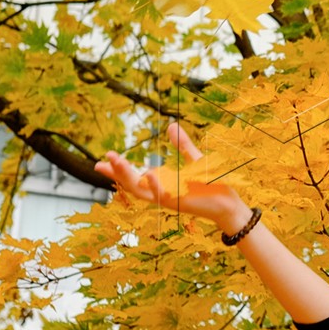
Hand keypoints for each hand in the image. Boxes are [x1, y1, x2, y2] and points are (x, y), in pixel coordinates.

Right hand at [94, 122, 250, 230]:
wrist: (229, 204)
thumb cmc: (212, 184)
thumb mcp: (194, 160)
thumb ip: (182, 145)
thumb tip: (171, 125)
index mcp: (162, 184)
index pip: (134, 177)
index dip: (117, 171)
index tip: (100, 162)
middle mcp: (162, 193)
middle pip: (131, 185)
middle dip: (116, 173)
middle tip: (99, 163)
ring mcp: (169, 199)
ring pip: (142, 191)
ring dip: (127, 177)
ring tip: (114, 162)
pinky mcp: (181, 203)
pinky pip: (164, 196)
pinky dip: (155, 186)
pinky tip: (147, 174)